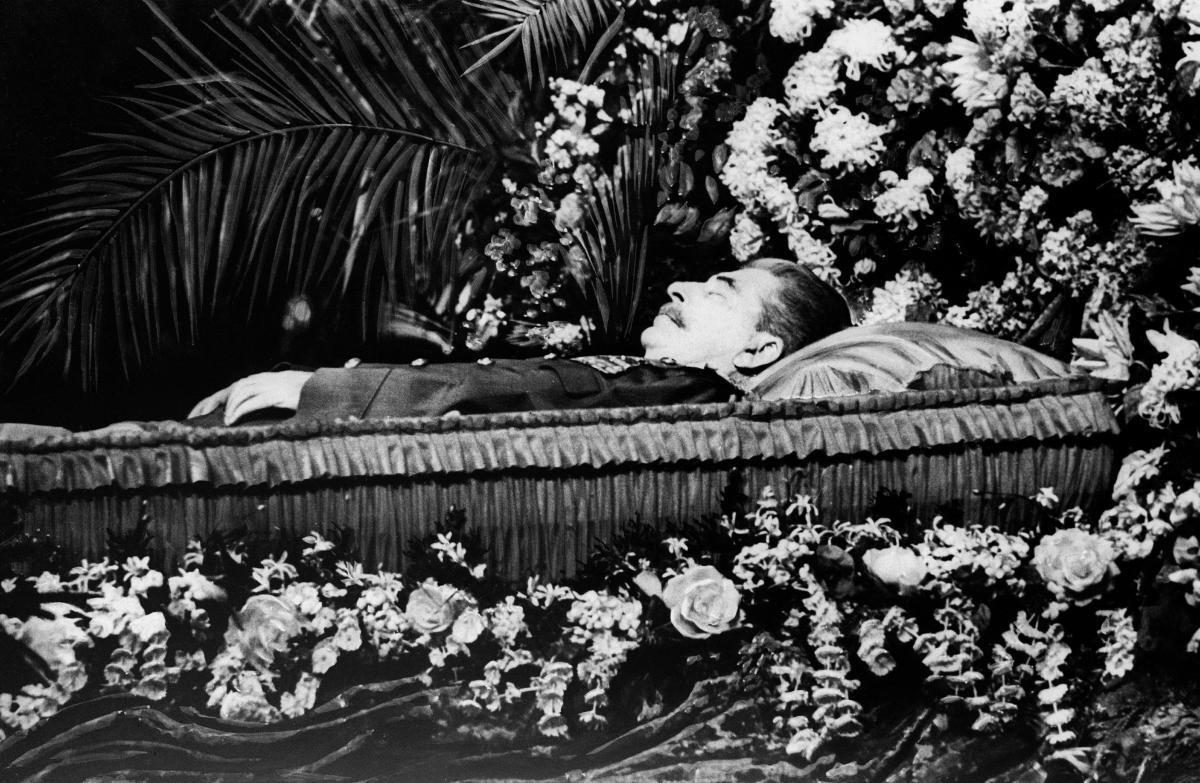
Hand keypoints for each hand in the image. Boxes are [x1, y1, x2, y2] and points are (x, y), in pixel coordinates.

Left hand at [188, 371, 312, 424]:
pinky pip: (251, 402)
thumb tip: (246, 412)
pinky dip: (239, 411)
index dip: (211, 401)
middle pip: (231, 390)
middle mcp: (260, 380)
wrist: (321, 388)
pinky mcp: (275, 395)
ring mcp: (268, 386)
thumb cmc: (300, 393)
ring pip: (239, 394)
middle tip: (198, 418)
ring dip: (228, 408)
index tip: (197, 413)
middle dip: (212, 403)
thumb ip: (262, 398)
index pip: (230, 389)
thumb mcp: (277, 393)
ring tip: (224, 422)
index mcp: (259, 379)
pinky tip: (233, 420)